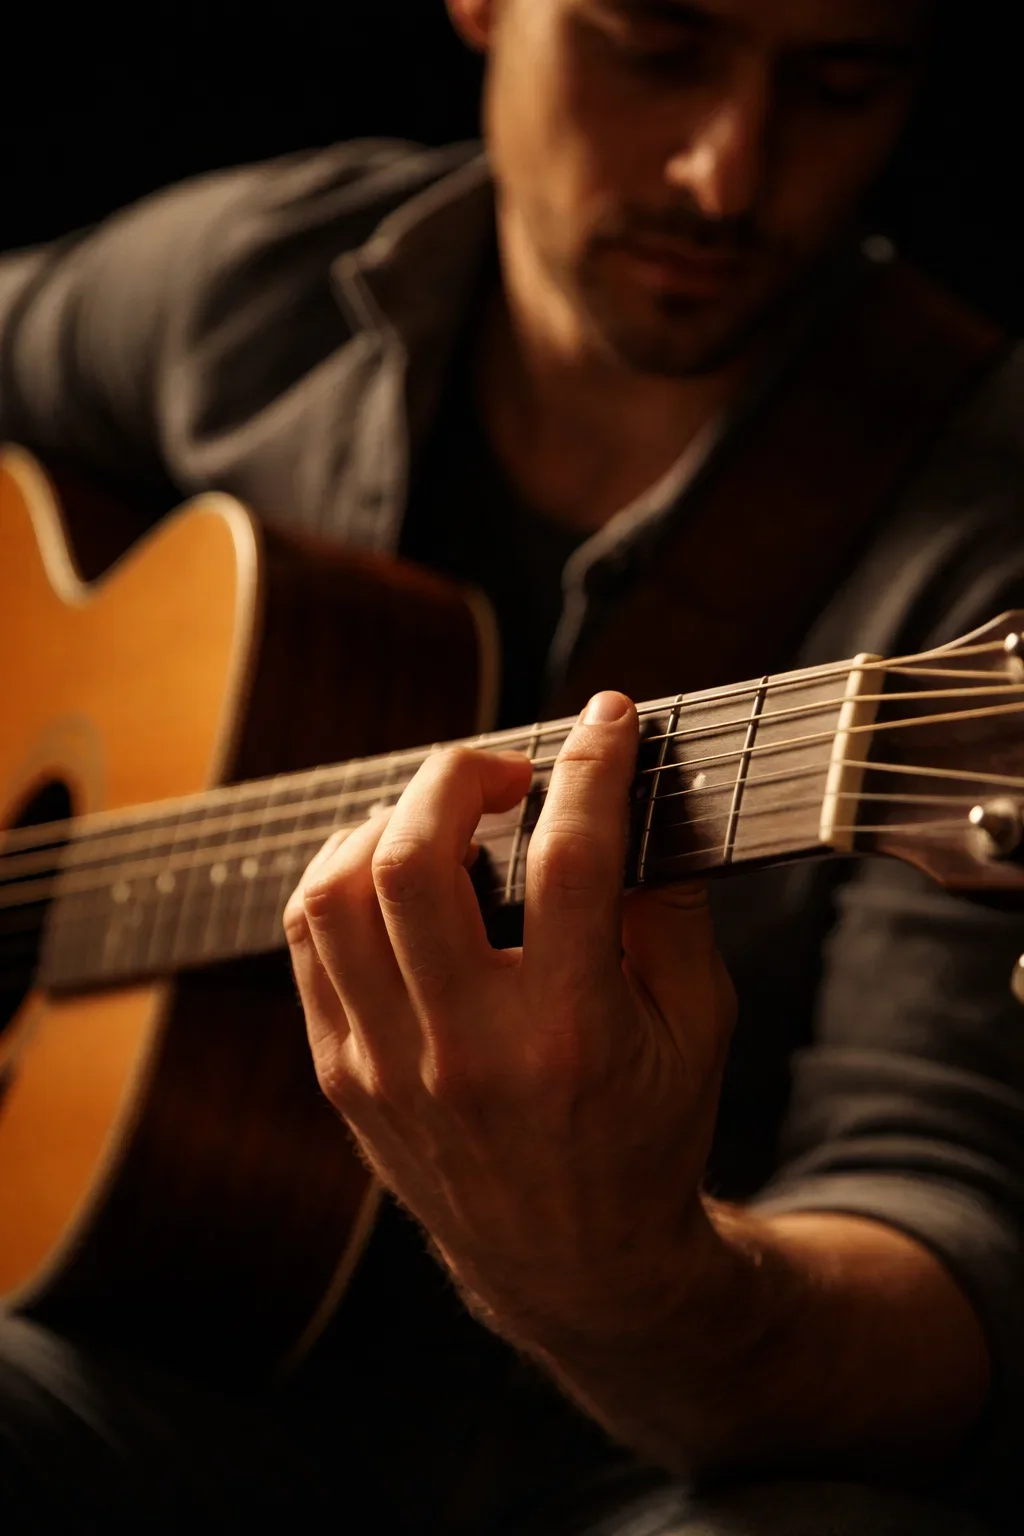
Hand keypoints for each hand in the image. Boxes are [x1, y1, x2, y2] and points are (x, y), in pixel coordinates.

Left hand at [284, 691, 735, 1342]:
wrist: (574, 1263)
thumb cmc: (650, 1134)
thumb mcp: (700, 1026)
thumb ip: (673, 910)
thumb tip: (635, 796)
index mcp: (573, 1035)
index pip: (572, 861)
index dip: (591, 766)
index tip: (608, 718)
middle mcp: (467, 1050)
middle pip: (415, 860)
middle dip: (458, 773)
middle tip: (505, 772)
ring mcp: (388, 1068)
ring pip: (334, 895)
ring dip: (387, 822)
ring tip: (443, 819)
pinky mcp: (345, 1078)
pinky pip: (308, 944)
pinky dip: (343, 880)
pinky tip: (393, 873)